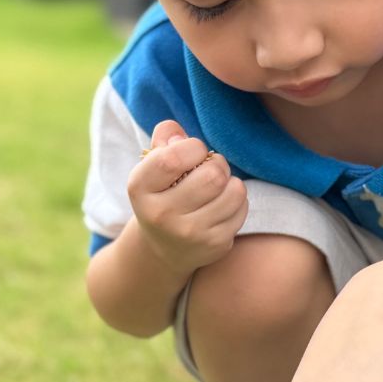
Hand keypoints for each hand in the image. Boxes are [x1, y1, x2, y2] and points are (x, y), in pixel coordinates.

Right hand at [127, 120, 246, 273]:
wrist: (163, 249)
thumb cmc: (162, 195)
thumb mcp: (153, 168)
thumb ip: (163, 140)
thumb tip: (177, 132)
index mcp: (140, 189)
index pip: (172, 158)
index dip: (193, 147)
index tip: (193, 151)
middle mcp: (162, 215)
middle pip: (212, 175)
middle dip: (217, 164)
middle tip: (209, 169)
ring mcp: (190, 234)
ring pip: (234, 191)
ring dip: (230, 182)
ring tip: (216, 186)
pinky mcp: (215, 245)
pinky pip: (242, 207)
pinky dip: (236, 200)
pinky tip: (220, 205)